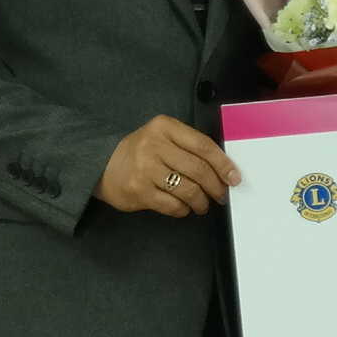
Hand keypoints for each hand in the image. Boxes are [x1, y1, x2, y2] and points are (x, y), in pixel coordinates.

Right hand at [99, 115, 238, 218]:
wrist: (102, 165)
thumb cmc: (139, 152)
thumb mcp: (162, 137)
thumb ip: (188, 146)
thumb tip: (223, 169)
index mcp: (165, 127)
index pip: (203, 145)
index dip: (223, 164)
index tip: (234, 177)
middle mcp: (154, 145)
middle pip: (199, 169)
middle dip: (216, 186)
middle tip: (221, 194)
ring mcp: (145, 169)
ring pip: (188, 190)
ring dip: (201, 201)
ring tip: (202, 204)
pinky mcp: (139, 191)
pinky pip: (173, 205)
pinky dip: (184, 209)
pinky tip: (184, 207)